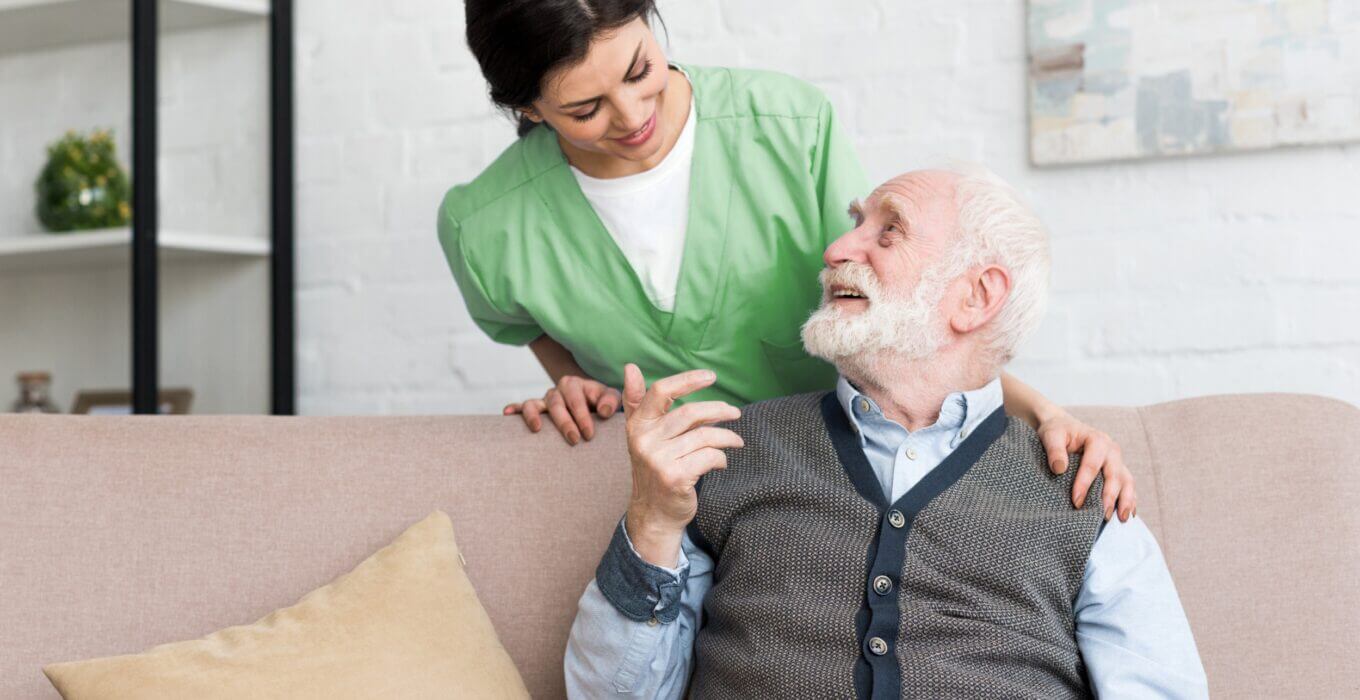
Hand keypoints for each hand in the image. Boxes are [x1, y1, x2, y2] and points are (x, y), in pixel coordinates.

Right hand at [504, 375, 621, 444]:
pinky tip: (506, 414)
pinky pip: (521, 407)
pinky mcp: (536, 409)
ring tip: (536, 429)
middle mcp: (558, 390)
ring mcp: (545, 400)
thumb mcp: (610, 399)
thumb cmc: (602, 403)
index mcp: (576, 384)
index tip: (589, 434)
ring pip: (535, 404)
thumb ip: (611, 401)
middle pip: (556, 403)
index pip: (576, 399)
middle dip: (564, 422)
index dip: (582, 416)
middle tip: (574, 440)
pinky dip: (513, 409)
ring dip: (534, 415)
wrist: (593, 406)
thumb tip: (603, 412)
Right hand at [622, 364, 742, 567]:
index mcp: (637, 425)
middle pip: (690, 413)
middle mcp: (644, 440)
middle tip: (735, 413)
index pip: (661, 392)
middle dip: (719, 410)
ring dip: (727, 437)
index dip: (687, 380)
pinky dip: (722, 458)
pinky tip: (721, 462)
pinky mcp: (675, 477)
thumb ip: (636, 401)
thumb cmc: (653, 467)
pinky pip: (710, 457)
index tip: (711, 377)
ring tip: (735, 441)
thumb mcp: (641, 434)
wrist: (654, 512)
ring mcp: (658, 460)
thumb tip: (630, 366)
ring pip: (704, 436)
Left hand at [1037, 412, 1136, 521]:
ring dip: (1126, 501)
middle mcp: (1111, 450)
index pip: (1092, 464)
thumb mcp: (1051, 434)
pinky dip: (1130, 500)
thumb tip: (1059, 469)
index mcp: (1097, 440)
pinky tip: (1128, 514)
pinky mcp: (1118, 470)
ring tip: (1121, 519)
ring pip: (1127, 481)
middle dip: (1110, 496)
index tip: (1076, 502)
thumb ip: (1054, 449)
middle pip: (1114, 475)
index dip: (1085, 484)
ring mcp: (1117, 461)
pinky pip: (1128, 485)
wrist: (1064, 427)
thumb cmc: (1058, 431)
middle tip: (1103, 516)